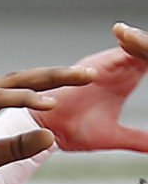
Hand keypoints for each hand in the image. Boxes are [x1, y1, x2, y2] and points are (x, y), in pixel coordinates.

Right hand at [0, 65, 89, 183]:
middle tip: (91, 74)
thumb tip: (50, 138)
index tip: (80, 85)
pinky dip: (26, 98)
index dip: (51, 84)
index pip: (21, 87)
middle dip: (59, 74)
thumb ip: (15, 148)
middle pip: (24, 77)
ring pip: (16, 81)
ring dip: (50, 79)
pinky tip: (49, 104)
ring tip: (80, 80)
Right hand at [42, 34, 147, 155]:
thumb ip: (137, 138)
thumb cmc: (72, 132)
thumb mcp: (114, 137)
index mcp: (124, 79)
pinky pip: (124, 50)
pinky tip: (146, 46)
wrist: (46, 132)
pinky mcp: (99, 64)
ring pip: (141, 46)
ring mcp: (109, 64)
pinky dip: (138, 45)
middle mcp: (118, 67)